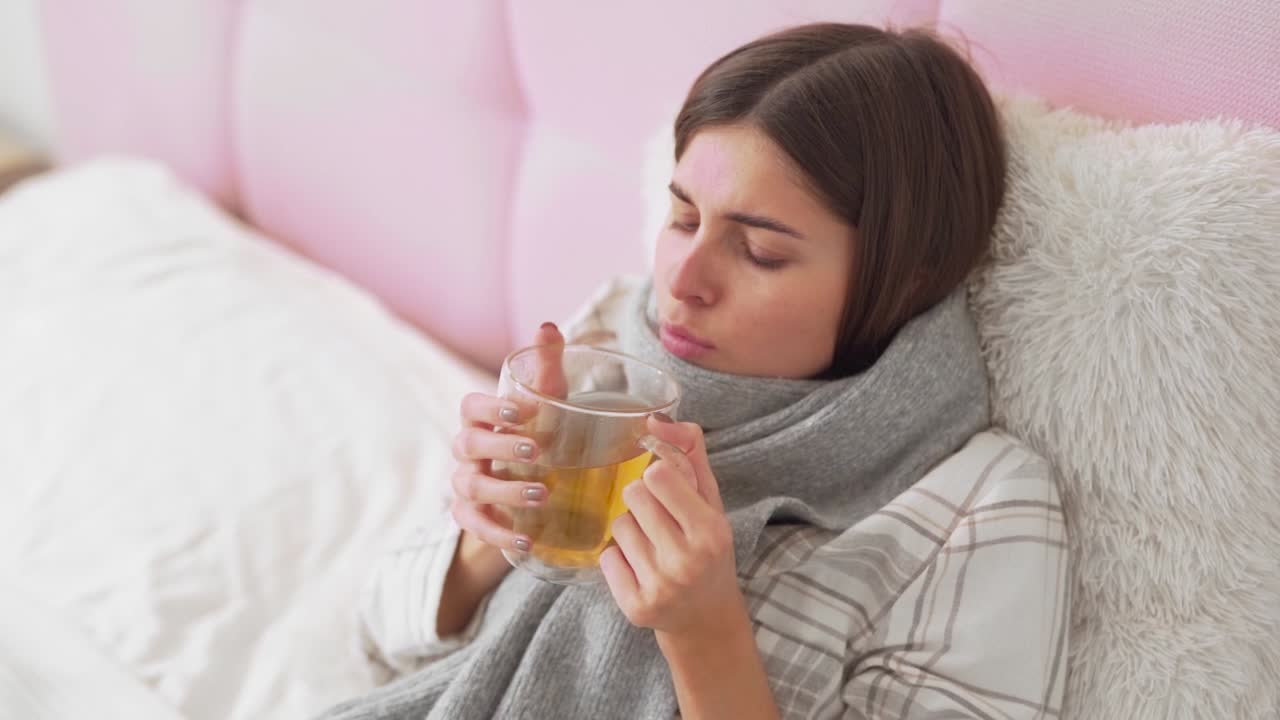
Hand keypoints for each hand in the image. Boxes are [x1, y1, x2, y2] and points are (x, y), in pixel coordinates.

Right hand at [449, 322, 566, 552]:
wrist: (527, 490)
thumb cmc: (536, 435)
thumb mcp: (546, 402)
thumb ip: (546, 367)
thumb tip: (548, 327)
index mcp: (481, 420)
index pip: (470, 407)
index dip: (491, 409)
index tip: (523, 412)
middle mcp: (467, 451)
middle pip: (469, 444)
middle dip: (501, 446)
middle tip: (540, 451)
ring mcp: (465, 485)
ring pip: (472, 486)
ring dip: (506, 489)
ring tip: (542, 493)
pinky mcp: (471, 517)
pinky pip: (474, 526)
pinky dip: (498, 533)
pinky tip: (525, 540)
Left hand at [599, 414, 740, 634]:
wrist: (707, 617)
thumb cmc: (708, 549)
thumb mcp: (711, 501)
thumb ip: (690, 453)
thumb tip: (657, 419)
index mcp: (710, 530)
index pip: (658, 474)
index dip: (658, 477)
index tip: (668, 491)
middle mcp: (687, 560)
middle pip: (633, 495)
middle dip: (643, 502)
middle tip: (660, 521)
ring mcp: (660, 586)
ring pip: (618, 525)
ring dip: (631, 529)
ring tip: (653, 547)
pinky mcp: (636, 607)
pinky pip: (606, 557)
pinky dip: (618, 559)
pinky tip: (640, 569)